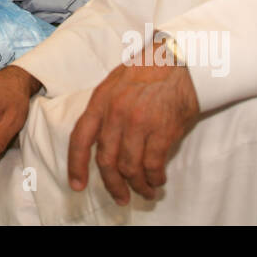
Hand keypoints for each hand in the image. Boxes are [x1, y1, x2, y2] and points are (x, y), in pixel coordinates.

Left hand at [67, 49, 199, 205]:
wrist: (180, 59)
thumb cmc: (149, 69)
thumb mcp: (115, 82)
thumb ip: (104, 109)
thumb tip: (101, 140)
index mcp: (100, 101)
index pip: (80, 138)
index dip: (76, 165)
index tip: (77, 185)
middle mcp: (116, 113)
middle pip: (106, 160)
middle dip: (112, 185)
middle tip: (120, 197)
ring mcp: (138, 122)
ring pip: (129, 167)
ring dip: (137, 185)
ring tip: (145, 192)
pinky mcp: (162, 130)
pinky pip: (153, 165)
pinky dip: (154, 178)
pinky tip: (158, 181)